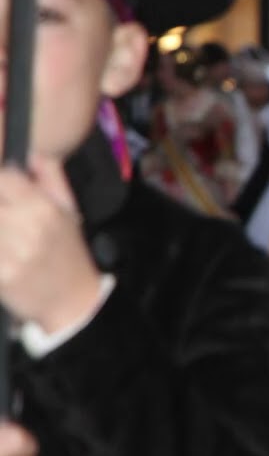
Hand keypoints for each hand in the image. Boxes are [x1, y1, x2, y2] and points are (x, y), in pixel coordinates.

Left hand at [0, 157, 101, 332]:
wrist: (74, 302)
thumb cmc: (67, 254)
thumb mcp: (68, 212)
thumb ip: (50, 178)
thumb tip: (31, 152)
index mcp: (45, 207)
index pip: (4, 177)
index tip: (0, 193)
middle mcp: (29, 227)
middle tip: (4, 221)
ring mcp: (13, 253)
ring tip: (3, 236)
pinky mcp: (2, 276)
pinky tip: (1, 251)